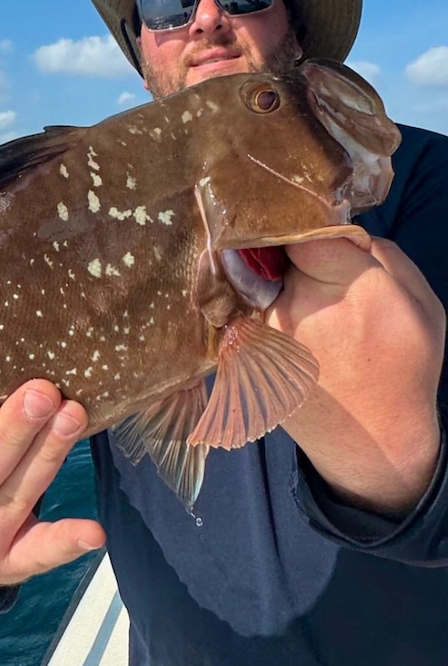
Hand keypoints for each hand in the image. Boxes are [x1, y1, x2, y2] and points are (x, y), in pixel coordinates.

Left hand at [267, 236, 445, 515]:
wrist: (371, 441)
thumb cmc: (403, 368)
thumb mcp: (421, 305)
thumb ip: (383, 254)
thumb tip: (340, 228)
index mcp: (353, 288)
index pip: (304, 229)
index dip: (304, 225)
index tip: (310, 229)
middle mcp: (301, 304)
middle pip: (276, 251)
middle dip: (288, 253)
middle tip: (306, 269)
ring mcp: (266, 329)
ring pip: (255, 278)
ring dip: (270, 280)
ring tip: (299, 303)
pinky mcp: (244, 350)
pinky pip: (243, 307)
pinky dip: (256, 306)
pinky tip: (282, 323)